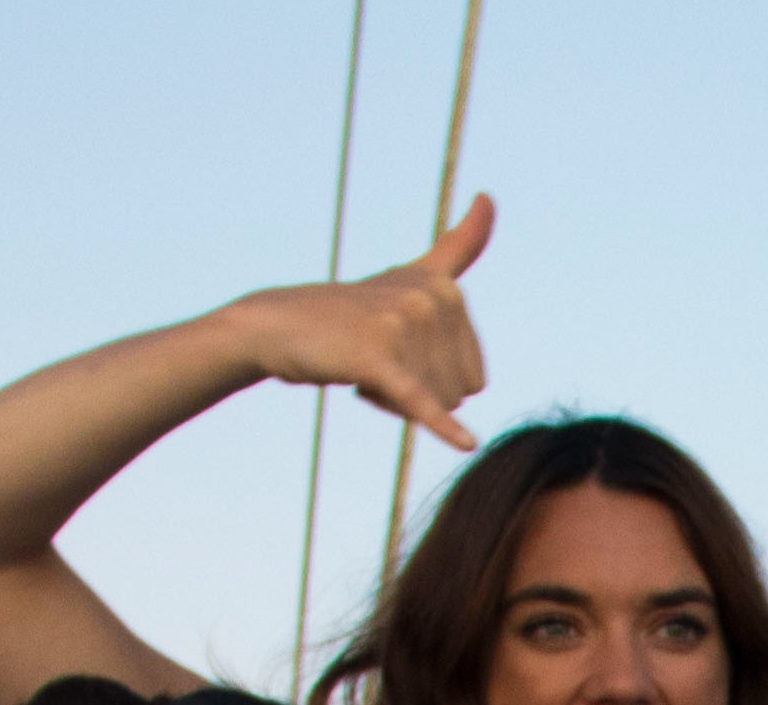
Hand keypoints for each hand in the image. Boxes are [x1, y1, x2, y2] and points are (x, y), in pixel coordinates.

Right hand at [233, 195, 493, 445]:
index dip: (438, 378)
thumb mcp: (410, 277)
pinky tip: (465, 444)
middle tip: (375, 362)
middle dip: (419, 392)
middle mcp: (433, 299)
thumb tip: (491, 196)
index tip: (411, 337)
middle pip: (460, 392)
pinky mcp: (380, 356)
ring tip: (361, 365)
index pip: (472, 373)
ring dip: (397, 400)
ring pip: (437, 403)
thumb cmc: (350, 312)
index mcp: (445, 287)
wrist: (276, 326)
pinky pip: (420, 402)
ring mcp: (407, 324)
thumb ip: (456, 246)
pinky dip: (442, 427)